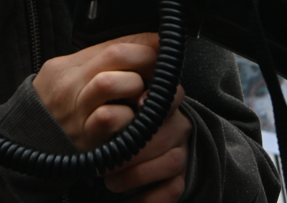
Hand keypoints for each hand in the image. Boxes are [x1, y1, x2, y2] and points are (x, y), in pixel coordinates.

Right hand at [32, 32, 157, 150]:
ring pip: (110, 82)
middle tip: (158, 74)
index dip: (144, 45)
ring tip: (141, 98)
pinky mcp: (84, 139)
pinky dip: (127, 118)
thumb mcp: (72, 78)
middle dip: (145, 62)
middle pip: (114, 56)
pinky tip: (131, 122)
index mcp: (69, 67)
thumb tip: (150, 44)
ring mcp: (76, 112)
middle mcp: (70, 85)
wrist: (27, 145)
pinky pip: (109, 118)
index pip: (113, 43)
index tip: (160, 49)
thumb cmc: (58, 111)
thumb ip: (104, 63)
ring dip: (135, 88)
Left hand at [104, 85, 191, 201]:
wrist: (117, 151)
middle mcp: (177, 126)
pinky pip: (173, 189)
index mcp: (162, 103)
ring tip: (111, 182)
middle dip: (132, 151)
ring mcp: (181, 151)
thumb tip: (108, 100)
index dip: (156, 99)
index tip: (137, 102)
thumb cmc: (111, 124)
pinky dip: (150, 199)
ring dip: (138, 174)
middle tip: (104, 160)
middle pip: (164, 135)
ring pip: (172, 162)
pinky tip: (128, 202)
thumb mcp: (113, 107)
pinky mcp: (181, 177)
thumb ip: (115, 100)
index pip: (171, 95)